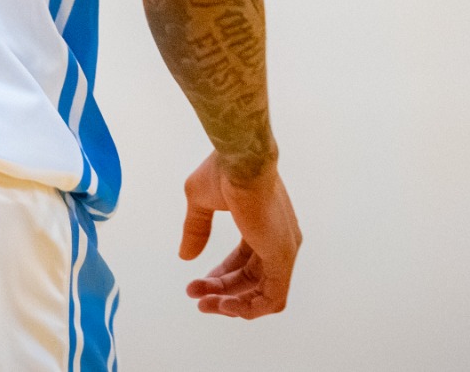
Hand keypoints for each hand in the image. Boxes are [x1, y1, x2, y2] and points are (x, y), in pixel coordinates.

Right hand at [178, 152, 300, 317]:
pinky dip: (248, 309)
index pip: (246, 261)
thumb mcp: (201, 201)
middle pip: (251, 279)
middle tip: (193, 293)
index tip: (197, 282)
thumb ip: (196, 229)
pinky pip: (272, 299)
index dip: (221, 276)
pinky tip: (223, 305)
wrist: (240, 159)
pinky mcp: (282, 256)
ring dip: (231, 304)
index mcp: (264, 223)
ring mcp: (283, 249)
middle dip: (220, 290)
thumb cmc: (224, 170)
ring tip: (203, 303)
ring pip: (262, 294)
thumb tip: (185, 256)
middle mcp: (279, 239)